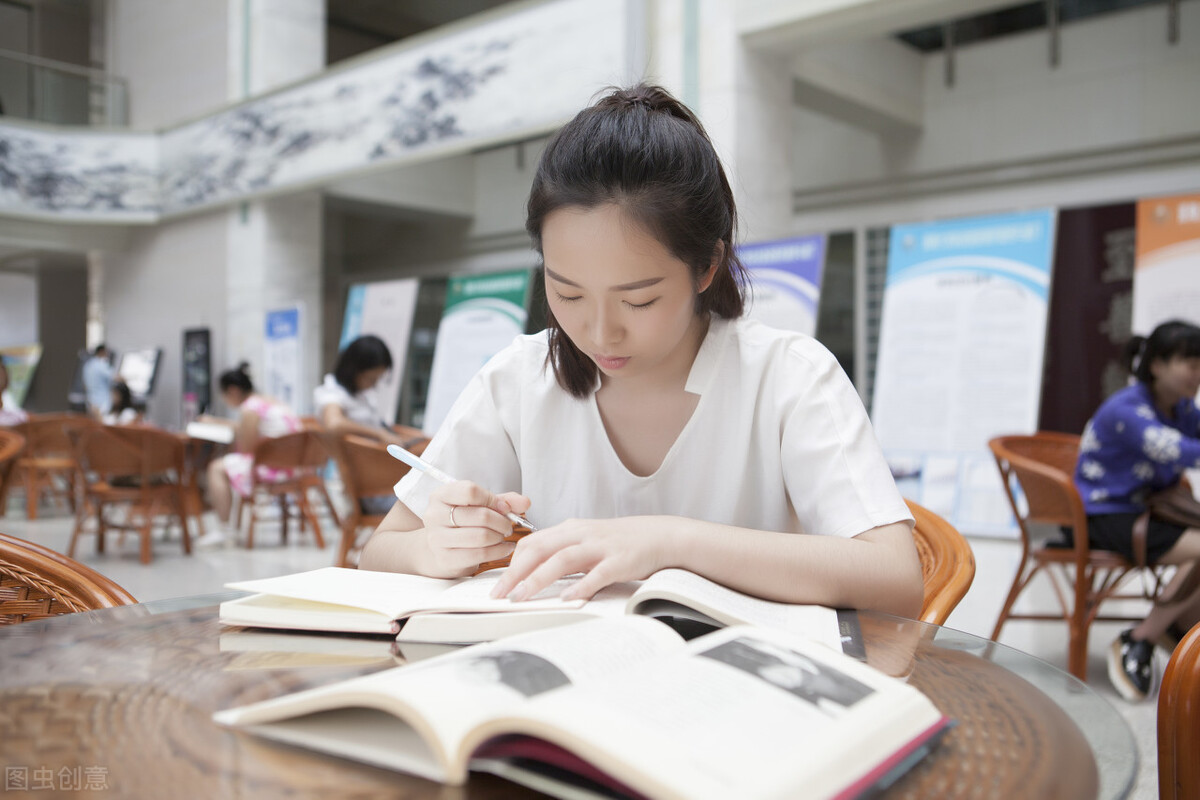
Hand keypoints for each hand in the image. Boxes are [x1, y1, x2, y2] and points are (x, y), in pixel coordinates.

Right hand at [421, 481, 530, 576]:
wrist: (440, 549)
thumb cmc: (462, 523)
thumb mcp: (480, 505)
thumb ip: (503, 500)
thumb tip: (525, 502)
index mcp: (441, 495)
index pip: (470, 491)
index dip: (493, 499)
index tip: (503, 507)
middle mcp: (434, 515)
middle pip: (480, 515)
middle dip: (502, 522)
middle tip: (508, 526)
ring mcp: (437, 538)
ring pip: (482, 536)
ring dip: (500, 537)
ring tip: (503, 536)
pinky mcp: (445, 558)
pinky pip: (480, 554)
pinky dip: (499, 551)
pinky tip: (504, 548)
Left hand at [489, 517, 669, 601]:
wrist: (661, 536)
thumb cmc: (622, 543)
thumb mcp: (587, 541)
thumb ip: (563, 552)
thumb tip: (533, 572)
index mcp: (571, 529)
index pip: (532, 542)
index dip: (511, 563)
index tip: (498, 584)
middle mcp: (581, 534)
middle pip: (539, 549)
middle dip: (515, 572)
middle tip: (499, 594)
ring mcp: (600, 547)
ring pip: (561, 559)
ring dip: (537, 579)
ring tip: (521, 597)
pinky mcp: (619, 561)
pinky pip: (596, 575)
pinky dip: (579, 586)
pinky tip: (566, 599)